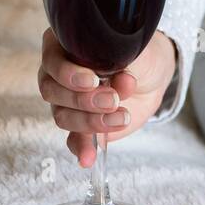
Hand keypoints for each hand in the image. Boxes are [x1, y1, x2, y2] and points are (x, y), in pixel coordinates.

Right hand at [38, 28, 178, 166]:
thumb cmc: (137, 55)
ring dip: (91, 121)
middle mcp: (59, 75)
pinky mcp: (79, 126)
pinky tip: (89, 158)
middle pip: (53, 91)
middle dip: (84, 99)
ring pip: (63, 116)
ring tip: (122, 116)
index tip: (93, 81)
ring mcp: (66, 102)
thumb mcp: (132, 50)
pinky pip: (72, 140)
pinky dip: (81, 149)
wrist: (151, 77)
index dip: (68, 73)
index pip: (53, 60)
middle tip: (113, 100)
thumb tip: (122, 80)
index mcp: (65, 47)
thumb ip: (122, 62)